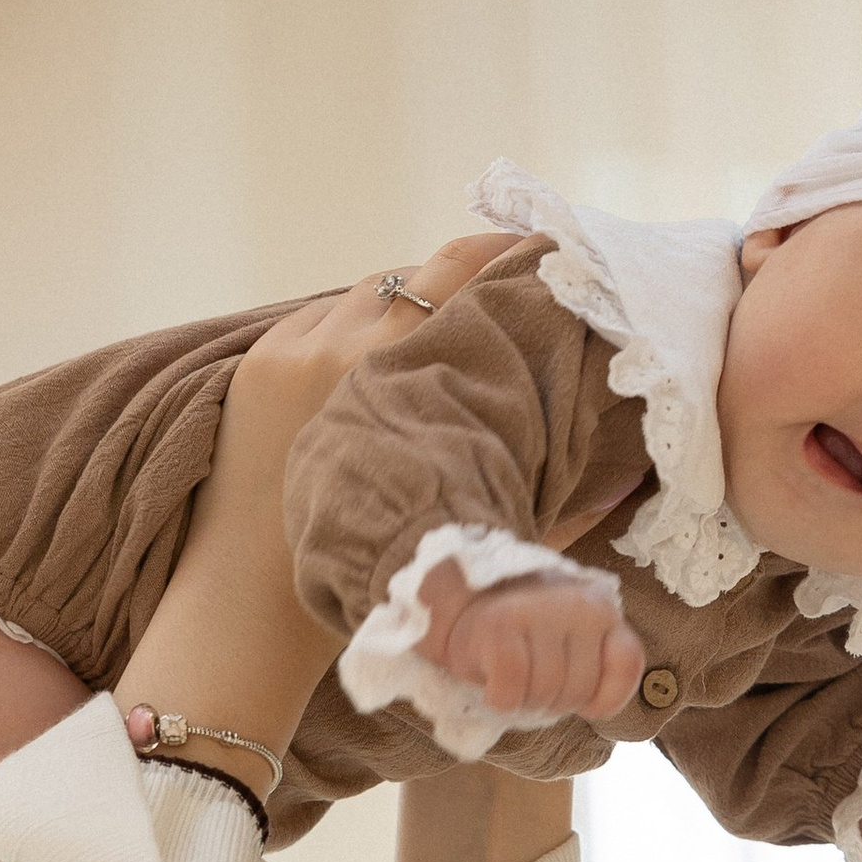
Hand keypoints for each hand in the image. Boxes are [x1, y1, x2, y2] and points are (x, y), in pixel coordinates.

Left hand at [116, 235, 513, 795]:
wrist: (246, 609)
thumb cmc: (370, 585)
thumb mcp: (461, 523)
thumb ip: (538, 490)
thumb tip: (615, 475)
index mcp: (399, 383)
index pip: (462, 279)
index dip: (507, 257)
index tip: (543, 252)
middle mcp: (344, 348)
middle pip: (418, 273)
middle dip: (462, 275)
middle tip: (504, 281)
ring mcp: (293, 348)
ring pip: (369, 293)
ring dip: (406, 305)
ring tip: (439, 334)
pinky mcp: (258, 360)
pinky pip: (322, 318)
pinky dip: (355, 328)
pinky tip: (377, 362)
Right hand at [420, 559, 646, 726]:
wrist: (464, 608)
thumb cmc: (526, 637)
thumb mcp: (574, 643)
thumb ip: (598, 664)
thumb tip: (596, 705)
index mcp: (601, 609)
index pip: (627, 665)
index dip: (604, 697)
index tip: (581, 700)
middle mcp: (578, 604)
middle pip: (579, 689)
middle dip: (555, 702)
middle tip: (532, 682)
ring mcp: (539, 611)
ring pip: (546, 691)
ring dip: (526, 701)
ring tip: (513, 680)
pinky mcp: (500, 624)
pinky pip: (511, 688)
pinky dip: (501, 700)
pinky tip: (495, 686)